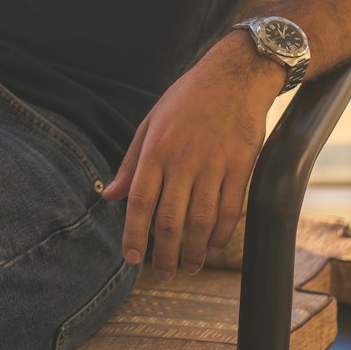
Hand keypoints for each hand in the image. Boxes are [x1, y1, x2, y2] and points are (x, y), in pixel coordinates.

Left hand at [101, 34, 282, 278]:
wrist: (234, 76)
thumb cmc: (187, 99)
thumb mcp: (151, 123)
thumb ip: (131, 164)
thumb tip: (109, 196)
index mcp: (156, 149)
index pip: (140, 202)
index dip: (134, 235)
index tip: (130, 259)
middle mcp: (183, 160)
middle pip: (170, 220)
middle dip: (163, 254)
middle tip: (161, 273)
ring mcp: (214, 165)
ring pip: (201, 222)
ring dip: (193, 252)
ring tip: (187, 267)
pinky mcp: (241, 167)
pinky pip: (230, 210)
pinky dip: (221, 235)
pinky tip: (213, 247)